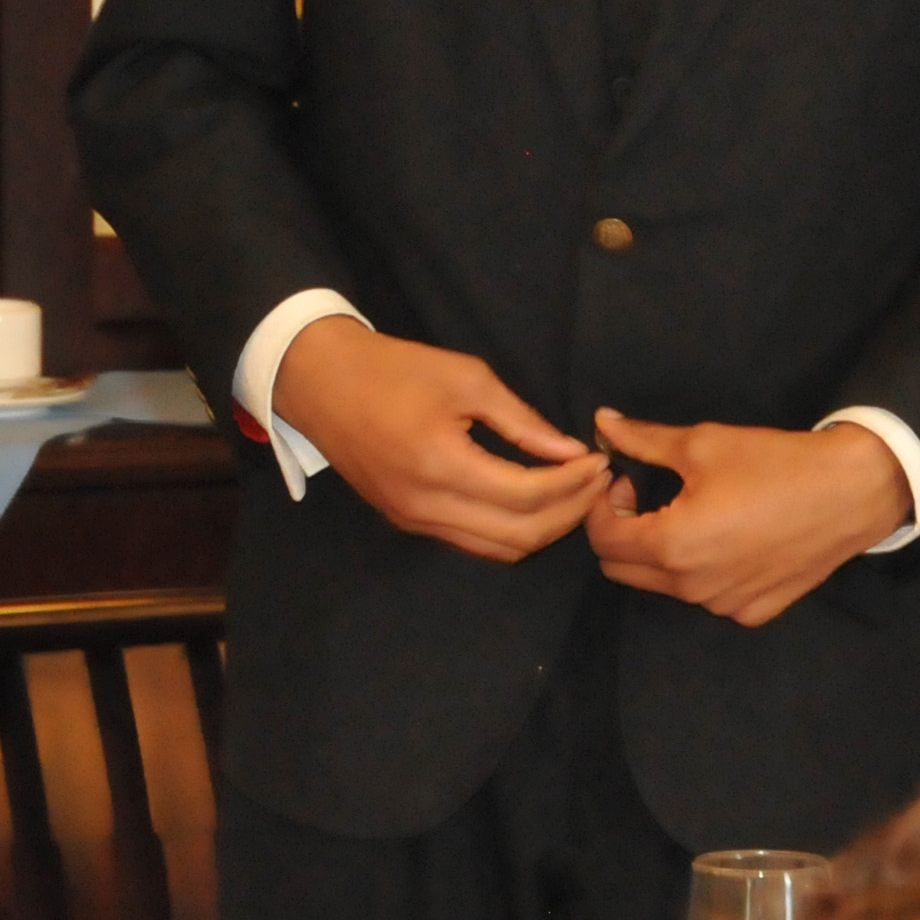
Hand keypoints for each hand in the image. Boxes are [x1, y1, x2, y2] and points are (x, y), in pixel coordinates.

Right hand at [272, 320, 607, 561]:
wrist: (321, 383)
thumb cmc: (394, 369)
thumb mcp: (465, 378)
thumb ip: (521, 421)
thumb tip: (570, 450)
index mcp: (439, 464)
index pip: (526, 495)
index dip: (572, 484)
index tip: (598, 461)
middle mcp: (426, 507)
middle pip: (519, 536)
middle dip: (569, 513)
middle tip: (595, 483)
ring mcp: (414, 521)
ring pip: (498, 550)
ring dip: (543, 529)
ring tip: (571, 494)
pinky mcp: (407, 523)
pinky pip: (473, 543)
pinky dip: (511, 531)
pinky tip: (532, 502)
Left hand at [583, 409, 913, 627]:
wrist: (853, 493)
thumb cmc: (775, 464)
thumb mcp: (703, 444)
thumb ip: (643, 440)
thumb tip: (602, 423)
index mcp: (672, 547)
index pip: (602, 540)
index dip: (603, 505)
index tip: (627, 479)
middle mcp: (692, 589)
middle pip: (623, 570)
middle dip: (623, 532)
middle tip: (651, 495)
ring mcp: (723, 607)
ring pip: (664, 586)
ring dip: (661, 553)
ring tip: (693, 514)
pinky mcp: (753, 613)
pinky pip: (706, 597)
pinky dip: (702, 572)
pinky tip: (729, 538)